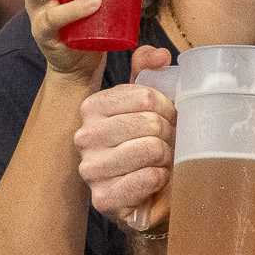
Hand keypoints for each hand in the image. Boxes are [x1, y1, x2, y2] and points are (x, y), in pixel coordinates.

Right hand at [74, 46, 177, 230]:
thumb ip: (148, 71)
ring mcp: (90, 170)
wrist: (143, 191)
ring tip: (161, 160)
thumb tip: (160, 55)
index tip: (168, 117)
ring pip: (151, 150)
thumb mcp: (144, 103)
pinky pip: (148, 178)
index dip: (168, 108)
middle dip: (169, 134)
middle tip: (169, 142)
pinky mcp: (103, 199)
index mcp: (92, 107)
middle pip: (150, 123)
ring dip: (166, 157)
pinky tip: (155, 179)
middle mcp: (84, 136)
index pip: (146, 97)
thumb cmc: (143, 141)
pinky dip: (161, 178)